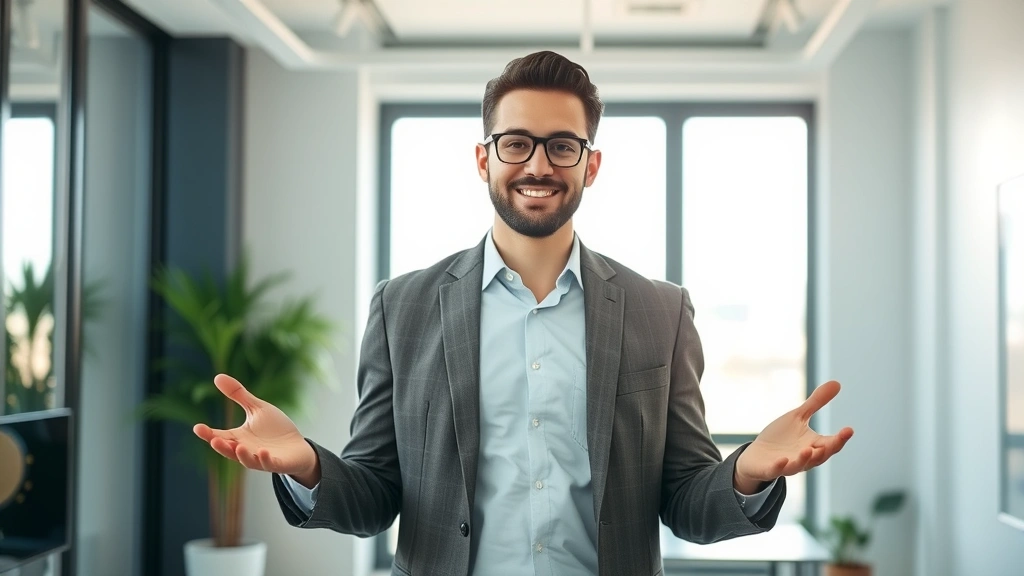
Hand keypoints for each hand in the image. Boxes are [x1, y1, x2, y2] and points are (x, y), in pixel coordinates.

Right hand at [193, 374, 320, 487]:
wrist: (298, 446)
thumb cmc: (275, 429)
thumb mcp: (256, 408)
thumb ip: (238, 395)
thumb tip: (217, 376)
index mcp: (239, 437)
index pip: (220, 436)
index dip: (208, 434)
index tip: (197, 427)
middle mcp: (247, 450)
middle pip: (229, 451)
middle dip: (221, 447)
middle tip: (213, 441)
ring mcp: (261, 458)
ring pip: (247, 460)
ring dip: (242, 455)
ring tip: (238, 446)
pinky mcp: (277, 463)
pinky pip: (268, 464)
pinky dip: (264, 459)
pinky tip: (262, 451)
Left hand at [733, 380, 853, 493]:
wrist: (757, 455)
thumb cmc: (781, 436)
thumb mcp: (798, 416)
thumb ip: (816, 403)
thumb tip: (837, 383)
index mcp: (813, 445)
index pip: (831, 444)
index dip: (841, 438)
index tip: (849, 430)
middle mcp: (804, 458)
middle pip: (820, 456)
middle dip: (828, 449)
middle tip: (836, 440)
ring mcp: (788, 465)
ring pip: (800, 465)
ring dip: (805, 459)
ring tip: (808, 450)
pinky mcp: (771, 469)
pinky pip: (777, 470)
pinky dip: (780, 466)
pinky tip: (782, 460)